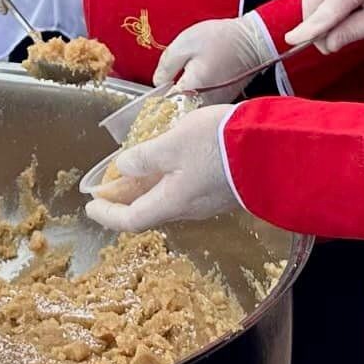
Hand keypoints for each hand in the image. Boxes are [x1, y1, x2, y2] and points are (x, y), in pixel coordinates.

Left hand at [87, 103, 237, 230]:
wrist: (272, 149)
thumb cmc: (219, 144)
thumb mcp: (173, 143)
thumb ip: (146, 156)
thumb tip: (123, 168)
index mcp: (173, 201)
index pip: (132, 220)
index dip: (108, 215)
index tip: (91, 206)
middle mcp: (189, 207)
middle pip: (148, 209)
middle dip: (124, 198)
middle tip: (106, 184)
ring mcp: (207, 200)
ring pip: (167, 197)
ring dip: (145, 186)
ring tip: (131, 166)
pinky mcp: (222, 188)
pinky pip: (184, 188)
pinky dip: (166, 178)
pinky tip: (164, 159)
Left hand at [154, 14, 272, 104]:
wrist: (254, 41)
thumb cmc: (221, 39)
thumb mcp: (184, 44)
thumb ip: (166, 65)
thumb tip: (158, 83)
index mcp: (193, 90)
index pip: (166, 108)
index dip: (155, 104)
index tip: (151, 99)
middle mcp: (206, 104)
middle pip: (179, 116)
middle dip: (167, 108)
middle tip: (161, 95)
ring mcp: (216, 106)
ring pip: (192, 114)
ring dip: (181, 106)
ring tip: (176, 92)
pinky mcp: (224, 103)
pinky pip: (203, 109)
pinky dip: (195, 102)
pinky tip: (193, 89)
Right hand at [287, 0, 363, 54]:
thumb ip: (352, 31)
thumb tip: (326, 44)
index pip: (327, 9)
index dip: (309, 28)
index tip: (291, 41)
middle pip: (313, 2)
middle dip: (315, 27)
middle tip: (330, 47)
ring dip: (318, 19)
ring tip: (338, 33)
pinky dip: (323, 10)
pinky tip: (340, 19)